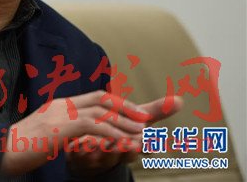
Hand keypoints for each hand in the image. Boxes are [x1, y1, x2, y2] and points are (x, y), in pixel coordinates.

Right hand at [0, 90, 158, 175]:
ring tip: (143, 133)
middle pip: (101, 99)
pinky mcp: (59, 128)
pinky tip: (126, 143)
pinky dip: (113, 134)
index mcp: (59, 106)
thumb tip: (72, 134)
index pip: (94, 97)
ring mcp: (60, 115)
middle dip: (127, 107)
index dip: (117, 103)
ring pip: (101, 112)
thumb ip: (59, 130)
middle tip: (147, 118)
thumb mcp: (43, 135)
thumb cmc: (18, 147)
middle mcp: (61, 106)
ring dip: (125, 122)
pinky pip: (93, 127)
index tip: (135, 112)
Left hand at [66, 95, 183, 177]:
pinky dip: (79, 151)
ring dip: (99, 149)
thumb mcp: (135, 122)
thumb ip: (155, 112)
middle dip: (122, 148)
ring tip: (97, 142)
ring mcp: (95, 157)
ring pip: (99, 156)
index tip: (141, 140)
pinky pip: (78, 157)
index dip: (140, 145)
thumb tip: (181, 100)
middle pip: (120, 154)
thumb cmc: (116, 133)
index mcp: (129, 146)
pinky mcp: (77, 158)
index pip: (139, 148)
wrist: (89, 153)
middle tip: (123, 141)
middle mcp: (114, 154)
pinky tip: (77, 144)